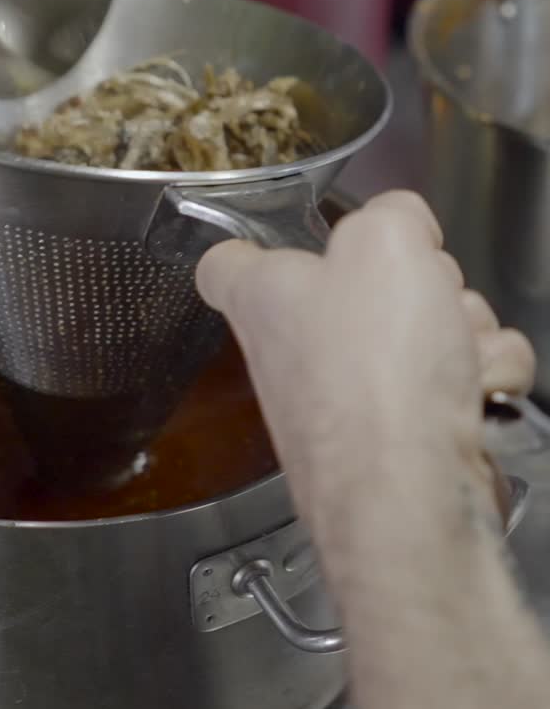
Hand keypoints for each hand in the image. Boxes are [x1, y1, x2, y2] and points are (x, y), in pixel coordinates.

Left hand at [196, 191, 533, 539]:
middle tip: (423, 293)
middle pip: (367, 283)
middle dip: (421, 280)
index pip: (226, 262)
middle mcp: (299, 352)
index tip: (282, 236)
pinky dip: (483, 378)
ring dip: (465, 329)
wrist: (414, 494)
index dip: (257, 239)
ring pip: (429, 326)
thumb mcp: (383, 242)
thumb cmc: (376, 376)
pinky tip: (474, 393)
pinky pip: (462, 376)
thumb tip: (406, 229)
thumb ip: (392, 214)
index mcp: (266, 298)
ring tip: (453, 356)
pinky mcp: (408, 434)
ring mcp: (354, 398)